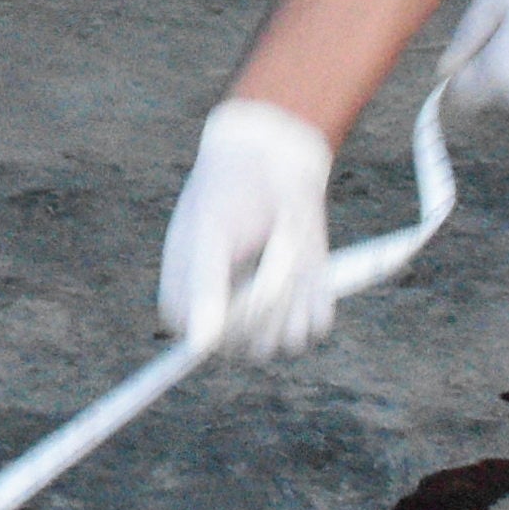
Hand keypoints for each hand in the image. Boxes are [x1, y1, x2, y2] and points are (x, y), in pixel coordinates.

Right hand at [157, 97, 340, 357]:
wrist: (273, 163)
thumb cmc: (230, 193)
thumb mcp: (211, 234)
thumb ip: (205, 288)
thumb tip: (199, 346)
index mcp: (191, 301)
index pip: (207, 343)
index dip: (228, 319)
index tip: (238, 274)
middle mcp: (231, 316)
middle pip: (251, 346)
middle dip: (267, 296)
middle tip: (272, 244)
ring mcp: (270, 313)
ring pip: (286, 340)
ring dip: (293, 294)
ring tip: (287, 247)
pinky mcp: (305, 304)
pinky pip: (317, 324)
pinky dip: (317, 292)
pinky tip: (308, 260)